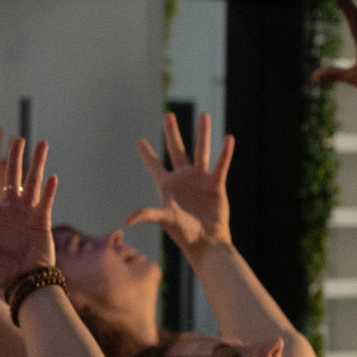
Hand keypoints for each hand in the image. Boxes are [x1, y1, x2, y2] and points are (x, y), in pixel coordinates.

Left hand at [0, 136, 55, 288]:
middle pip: (11, 178)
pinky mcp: (42, 222)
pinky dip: (48, 191)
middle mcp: (10, 210)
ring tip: (41, 143)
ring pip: (32, 183)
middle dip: (14, 158)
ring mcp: (27, 214)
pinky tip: (51, 177)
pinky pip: (45, 202)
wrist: (21, 284)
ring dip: (36, 164)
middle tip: (16, 139)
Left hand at [127, 111, 231, 252]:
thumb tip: (128, 219)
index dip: (146, 154)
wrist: (206, 241)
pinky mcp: (216, 184)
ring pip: (201, 151)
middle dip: (172, 133)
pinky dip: (226, 152)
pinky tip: (228, 138)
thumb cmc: (183, 233)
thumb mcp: (165, 220)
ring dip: (202, 133)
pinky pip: (221, 164)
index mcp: (167, 186)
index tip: (138, 141)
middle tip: (168, 115)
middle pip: (176, 150)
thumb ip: (148, 214)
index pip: (154, 166)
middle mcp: (183, 179)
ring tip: (203, 115)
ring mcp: (200, 180)